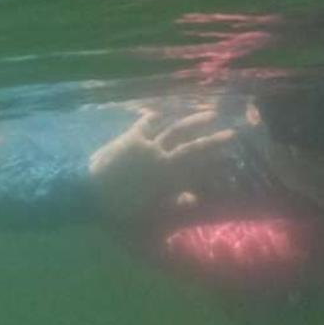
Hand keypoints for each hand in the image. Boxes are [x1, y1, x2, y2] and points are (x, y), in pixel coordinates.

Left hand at [87, 107, 235, 220]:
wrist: (90, 191)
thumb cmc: (120, 208)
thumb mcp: (150, 212)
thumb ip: (173, 204)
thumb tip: (194, 198)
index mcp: (169, 177)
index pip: (199, 167)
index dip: (216, 160)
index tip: (233, 155)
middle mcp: (163, 157)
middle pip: (194, 146)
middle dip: (214, 140)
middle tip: (232, 133)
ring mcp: (148, 145)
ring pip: (176, 130)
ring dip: (194, 121)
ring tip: (209, 114)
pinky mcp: (131, 138)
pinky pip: (146, 124)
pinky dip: (153, 117)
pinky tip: (158, 112)